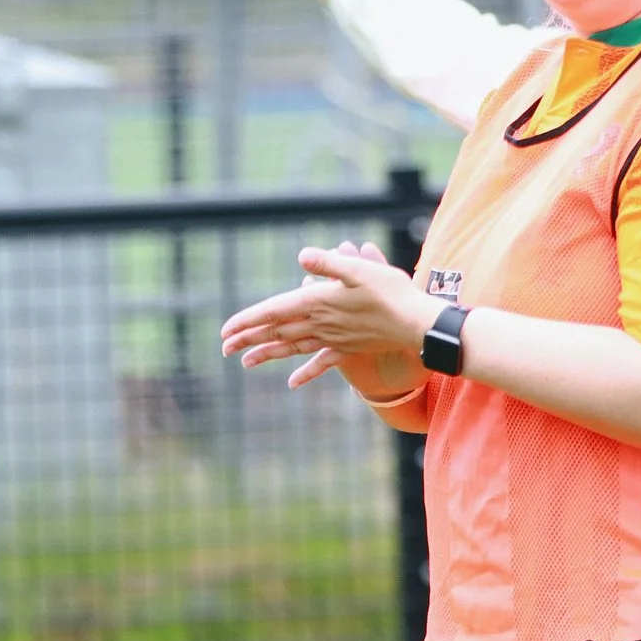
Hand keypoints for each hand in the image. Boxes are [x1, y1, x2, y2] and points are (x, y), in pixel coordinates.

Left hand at [220, 242, 432, 389]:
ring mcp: (333, 338)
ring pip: (293, 347)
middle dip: (248, 338)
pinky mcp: (348, 347)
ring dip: (268, 353)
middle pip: (277, 331)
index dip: (248, 320)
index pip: (274, 311)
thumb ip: (330, 263)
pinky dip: (306, 372)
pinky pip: (322, 362)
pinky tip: (292, 383)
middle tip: (223, 348)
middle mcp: (321, 323)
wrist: (417, 324)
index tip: (225, 331)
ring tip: (245, 361)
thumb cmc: (392, 292)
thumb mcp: (361, 270)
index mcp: (318, 302)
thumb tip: (302, 256)